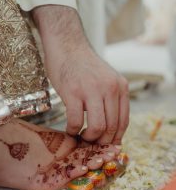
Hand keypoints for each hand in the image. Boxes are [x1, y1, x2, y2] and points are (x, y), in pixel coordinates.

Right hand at [32, 5, 128, 144]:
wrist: (66, 45)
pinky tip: (69, 128)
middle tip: (90, 143)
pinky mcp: (72, 92)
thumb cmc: (81, 64)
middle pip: (111, 127)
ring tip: (80, 136)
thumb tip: (108, 126)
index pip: (123, 121)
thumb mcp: (104, 78)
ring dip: (88, 137)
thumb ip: (109, 97)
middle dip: (101, 141)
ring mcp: (91, 90)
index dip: (115, 137)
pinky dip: (72, 130)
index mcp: (120, 86)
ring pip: (97, 127)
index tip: (105, 144)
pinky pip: (76, 120)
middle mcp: (109, 88)